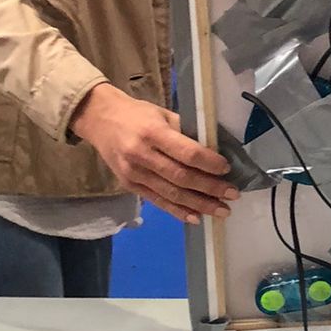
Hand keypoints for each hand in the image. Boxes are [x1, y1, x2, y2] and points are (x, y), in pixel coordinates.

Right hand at [70, 85, 235, 224]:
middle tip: (233, 194)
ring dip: (199, 204)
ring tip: (221, 210)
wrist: (98, 119)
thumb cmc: (137, 114)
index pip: (186, 153)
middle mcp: (142, 155)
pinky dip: (178, 211)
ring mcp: (133, 174)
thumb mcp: (163, 114)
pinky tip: (196, 217)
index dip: (209, 163)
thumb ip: (186, 132)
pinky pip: (157, 201)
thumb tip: (215, 151)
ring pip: (171, 194)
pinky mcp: (129, 186)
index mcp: (153, 133)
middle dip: (210, 188)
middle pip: (181, 177)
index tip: (227, 169)